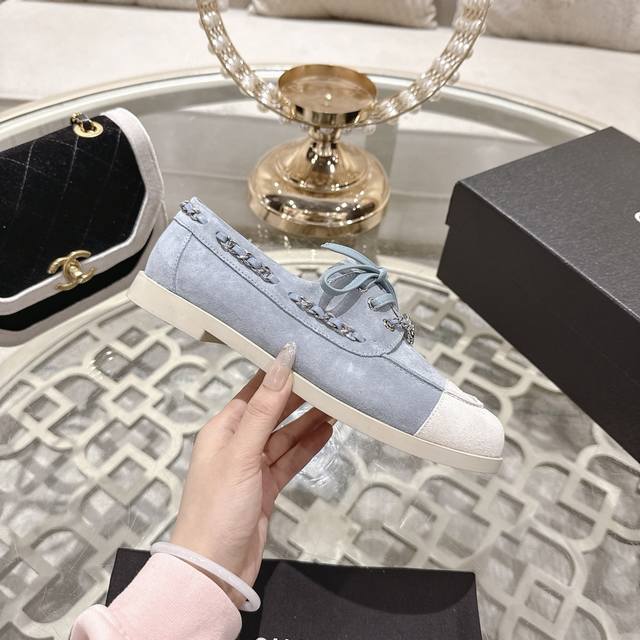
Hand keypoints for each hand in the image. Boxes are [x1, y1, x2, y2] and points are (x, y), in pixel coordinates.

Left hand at [170, 342, 332, 605]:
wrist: (214, 570)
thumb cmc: (219, 506)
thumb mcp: (242, 453)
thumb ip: (264, 408)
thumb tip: (282, 361)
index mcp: (223, 428)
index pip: (254, 390)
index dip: (278, 372)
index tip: (306, 354)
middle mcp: (237, 443)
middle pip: (273, 412)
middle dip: (299, 396)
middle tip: (330, 377)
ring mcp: (253, 466)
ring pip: (285, 436)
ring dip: (308, 421)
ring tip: (337, 402)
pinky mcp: (266, 487)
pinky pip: (290, 459)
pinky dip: (308, 446)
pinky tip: (327, 431)